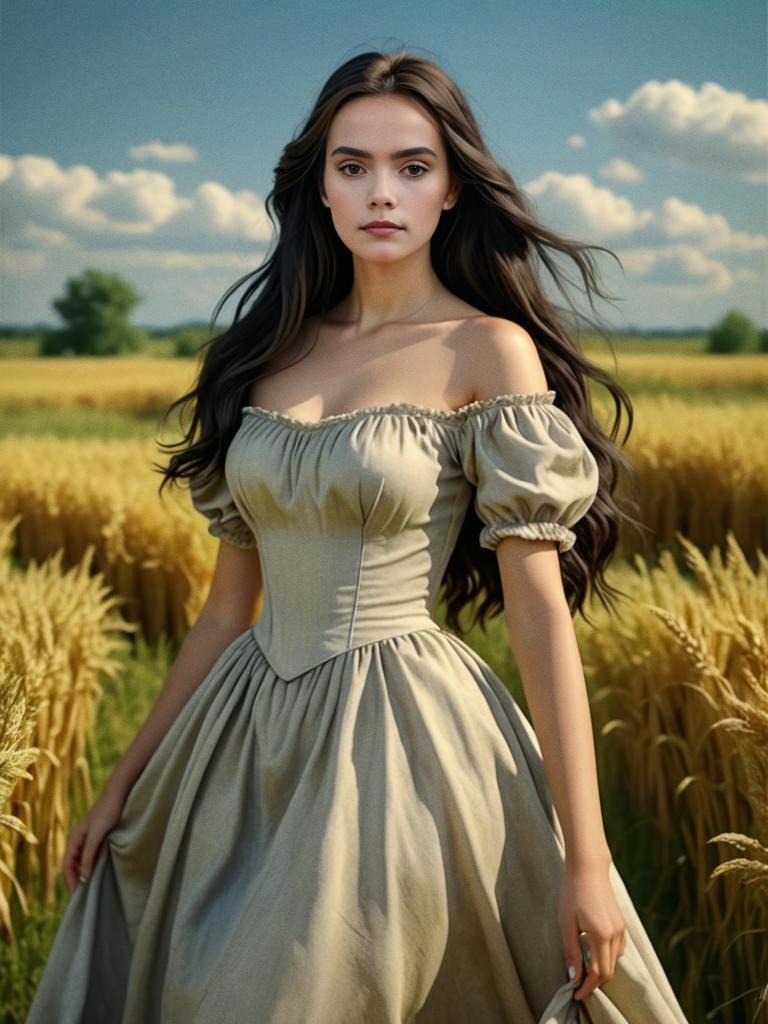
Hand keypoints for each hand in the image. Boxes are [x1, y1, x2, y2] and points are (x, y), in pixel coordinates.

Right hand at [62, 786, 125, 894]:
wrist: (118, 793)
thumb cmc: (108, 811)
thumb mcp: (98, 835)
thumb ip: (89, 855)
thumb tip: (84, 876)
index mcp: (74, 839)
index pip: (67, 866)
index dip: (71, 881)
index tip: (78, 897)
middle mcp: (78, 840)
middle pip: (72, 865)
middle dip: (76, 880)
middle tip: (84, 897)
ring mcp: (87, 838)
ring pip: (81, 861)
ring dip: (84, 873)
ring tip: (91, 888)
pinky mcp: (97, 836)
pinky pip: (91, 855)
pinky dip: (92, 865)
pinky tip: (100, 872)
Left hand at [559, 856, 626, 1000]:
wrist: (588, 867)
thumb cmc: (572, 892)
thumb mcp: (566, 923)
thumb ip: (571, 951)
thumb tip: (573, 976)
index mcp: (600, 935)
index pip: (599, 973)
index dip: (588, 987)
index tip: (576, 993)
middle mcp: (615, 934)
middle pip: (609, 971)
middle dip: (595, 982)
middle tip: (577, 984)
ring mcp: (621, 929)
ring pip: (615, 961)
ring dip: (602, 969)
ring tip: (584, 968)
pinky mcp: (621, 923)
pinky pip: (618, 949)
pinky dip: (608, 957)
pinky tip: (594, 951)